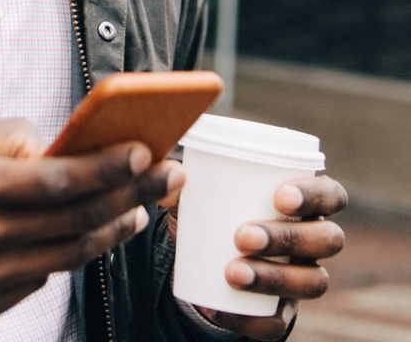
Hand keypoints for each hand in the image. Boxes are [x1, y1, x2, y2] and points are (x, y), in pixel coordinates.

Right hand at [0, 118, 184, 325]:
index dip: (107, 167)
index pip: (57, 180)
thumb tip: (56, 146)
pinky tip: (95, 231)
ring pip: (69, 254)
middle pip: (76, 219)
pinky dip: (74, 252)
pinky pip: (43, 276)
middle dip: (132, 194)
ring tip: (144, 207)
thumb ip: (7, 136)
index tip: (146, 150)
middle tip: (172, 174)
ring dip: (114, 228)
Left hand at [197, 173, 347, 340]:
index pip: (332, 194)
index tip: (280, 196)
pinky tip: (215, 307)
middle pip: (327, 240)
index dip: (315, 196)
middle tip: (243, 235)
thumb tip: (170, 178)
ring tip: (232, 272)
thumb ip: (181, 177)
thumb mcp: (198, 187)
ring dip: (274, 278)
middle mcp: (314, 238)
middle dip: (288, 238)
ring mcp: (303, 277)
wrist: (201, 251)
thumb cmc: (212, 203)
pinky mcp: (282, 311)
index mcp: (305, 200)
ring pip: (313, 283)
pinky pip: (278, 324)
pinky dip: (247, 320)